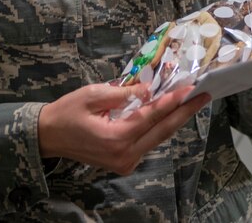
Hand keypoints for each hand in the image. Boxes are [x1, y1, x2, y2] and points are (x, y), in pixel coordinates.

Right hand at [37, 82, 210, 174]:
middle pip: (162, 131)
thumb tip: (149, 91)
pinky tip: (171, 113)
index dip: (172, 101)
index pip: (152, 117)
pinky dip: (160, 127)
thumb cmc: (66, 113)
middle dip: (184, 112)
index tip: (190, 89)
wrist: (48, 138)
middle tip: (204, 96)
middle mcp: (124, 155)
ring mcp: (125, 162)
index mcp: (115, 138)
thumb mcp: (93, 95)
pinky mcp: (123, 162)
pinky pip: (148, 142)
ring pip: (157, 138)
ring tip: (192, 102)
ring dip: (175, 119)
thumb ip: (123, 94)